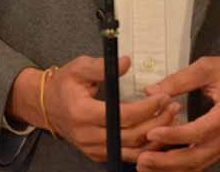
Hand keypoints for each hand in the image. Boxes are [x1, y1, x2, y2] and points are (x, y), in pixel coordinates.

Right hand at [8, 56, 180, 162]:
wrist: (46, 106)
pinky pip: (126, 155)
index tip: (162, 96)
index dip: (147, 108)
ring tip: (170, 119)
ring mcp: (93, 149)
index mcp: (82, 113)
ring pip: (132, 151)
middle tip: (172, 106)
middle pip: (131, 136)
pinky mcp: (97, 155)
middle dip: (157, 122)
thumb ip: (103, 67)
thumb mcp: (78, 68)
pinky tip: (157, 133)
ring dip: (155, 137)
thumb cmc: (63, 84)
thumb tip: (127, 62)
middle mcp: (88, 136)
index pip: (123, 116)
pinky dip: (144, 147)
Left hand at [135, 54, 219, 171]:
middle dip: (168, 161)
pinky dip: (181, 166)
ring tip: (147, 165)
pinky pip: (200, 161)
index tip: (152, 133)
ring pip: (198, 164)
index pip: (199, 132)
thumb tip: (152, 91)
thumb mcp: (207, 68)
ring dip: (172, 168)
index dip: (174, 135)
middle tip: (143, 159)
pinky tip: (162, 164)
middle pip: (197, 157)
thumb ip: (179, 80)